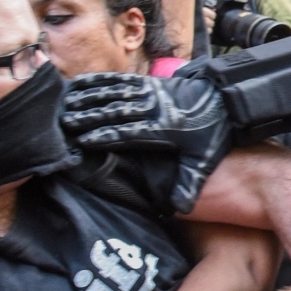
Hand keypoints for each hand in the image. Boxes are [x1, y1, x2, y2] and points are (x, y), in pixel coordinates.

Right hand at [60, 72, 233, 212]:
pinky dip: (100, 81)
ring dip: (88, 97)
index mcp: (164, 128)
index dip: (107, 136)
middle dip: (89, 116)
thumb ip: (189, 183)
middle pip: (116, 111)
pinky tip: (80, 83)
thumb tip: (180, 210)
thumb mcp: (204, 159)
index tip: (84, 140)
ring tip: (64, 102)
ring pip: (114, 93)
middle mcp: (154, 107)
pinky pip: (121, 80)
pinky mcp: (150, 82)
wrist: (227, 98)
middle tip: (63, 122)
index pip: (130, 133)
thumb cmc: (213, 132)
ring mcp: (151, 92)